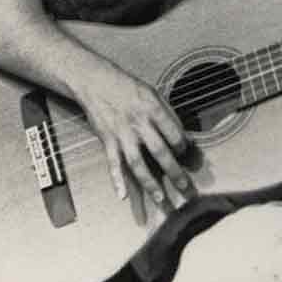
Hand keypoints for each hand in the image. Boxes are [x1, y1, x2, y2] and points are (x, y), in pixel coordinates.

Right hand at [72, 60, 192, 209]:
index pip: (174, 134)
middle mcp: (139, 124)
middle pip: (160, 152)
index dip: (182, 146)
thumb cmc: (127, 87)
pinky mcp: (107, 140)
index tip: (185, 154)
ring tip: (161, 199)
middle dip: (174, 172)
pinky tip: (122, 195)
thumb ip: (167, 113)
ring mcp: (122, 134)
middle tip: (185, 187)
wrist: (96, 82)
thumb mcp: (153, 93)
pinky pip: (113, 163)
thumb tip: (182, 133)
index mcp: (154, 110)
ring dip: (150, 184)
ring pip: (138, 163)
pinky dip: (117, 180)